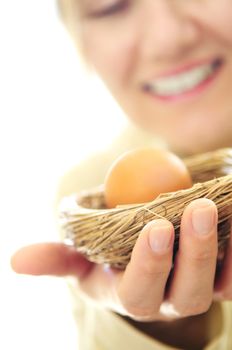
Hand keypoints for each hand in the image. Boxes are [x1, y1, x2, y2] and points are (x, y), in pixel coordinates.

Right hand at [11, 198, 231, 321]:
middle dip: (194, 252)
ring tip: (225, 207)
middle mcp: (170, 302)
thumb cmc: (107, 259)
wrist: (144, 262)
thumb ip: (56, 259)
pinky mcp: (222, 279)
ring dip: (224, 249)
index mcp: (133, 297)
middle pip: (188, 291)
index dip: (149, 263)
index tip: (155, 226)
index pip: (140, 289)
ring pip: (219, 284)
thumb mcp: (81, 260)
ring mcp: (200, 292)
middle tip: (199, 208)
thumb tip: (17, 259)